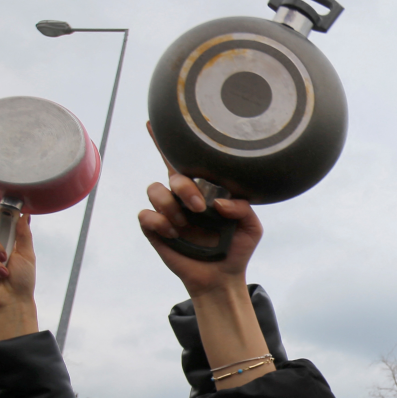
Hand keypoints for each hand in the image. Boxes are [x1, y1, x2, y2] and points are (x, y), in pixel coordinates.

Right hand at [139, 122, 262, 296]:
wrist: (223, 277)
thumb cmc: (237, 247)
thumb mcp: (251, 226)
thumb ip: (243, 207)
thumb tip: (217, 202)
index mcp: (205, 189)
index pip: (186, 159)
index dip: (169, 140)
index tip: (156, 120)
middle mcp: (183, 197)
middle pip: (172, 173)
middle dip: (184, 187)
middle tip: (200, 208)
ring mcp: (167, 212)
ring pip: (154, 190)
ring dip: (170, 206)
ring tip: (185, 225)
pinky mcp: (155, 230)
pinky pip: (145, 215)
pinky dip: (158, 222)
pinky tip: (173, 234)